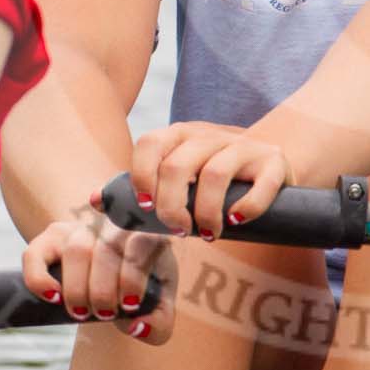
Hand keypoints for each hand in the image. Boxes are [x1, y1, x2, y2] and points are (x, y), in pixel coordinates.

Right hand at [21, 203, 173, 344]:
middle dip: (103, 291)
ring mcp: (80, 229)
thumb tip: (137, 327)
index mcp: (146, 234)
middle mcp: (112, 224)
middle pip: (105, 250)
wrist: (114, 274)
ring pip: (76, 250)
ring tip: (82, 313)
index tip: (129, 305)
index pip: (140, 245)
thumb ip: (158, 324)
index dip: (132, 279)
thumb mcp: (157, 307)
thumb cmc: (140, 289)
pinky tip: (52, 296)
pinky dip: (39, 278)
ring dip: (78, 288)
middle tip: (104, 314)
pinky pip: (35, 253)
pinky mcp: (51, 238)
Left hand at [131, 122, 293, 237]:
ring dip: (206, 213)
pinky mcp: (273, 163)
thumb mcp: (178, 174)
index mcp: (180, 135)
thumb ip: (141, 186)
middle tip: (179, 231)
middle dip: (172, 206)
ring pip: (215, 174)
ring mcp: (244, 146)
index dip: (142, 176)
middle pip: (178, 165)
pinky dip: (248, 207)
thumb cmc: (211, 179)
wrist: (271, 162)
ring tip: (209, 234)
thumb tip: (95, 200)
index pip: (149, 143)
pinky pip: (261, 183)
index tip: (146, 208)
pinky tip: (238, 221)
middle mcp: (210, 135)